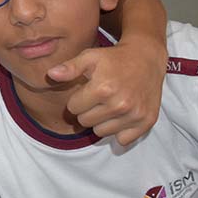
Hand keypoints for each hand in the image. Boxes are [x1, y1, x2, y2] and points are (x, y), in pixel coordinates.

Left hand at [47, 36, 165, 145]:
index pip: (74, 109)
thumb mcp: (90, 57)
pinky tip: (122, 115)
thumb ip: (70, 68)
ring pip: (102, 132)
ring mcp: (135, 115)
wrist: (146, 58)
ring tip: (110, 105)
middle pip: (86, 122)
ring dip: (102, 121)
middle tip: (98, 98)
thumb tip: (51, 75)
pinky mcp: (146, 122)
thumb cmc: (114, 58)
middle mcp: (120, 104)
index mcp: (103, 89)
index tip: (87, 91)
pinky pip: (122, 140)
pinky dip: (120, 131)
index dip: (78, 99)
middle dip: (88, 111)